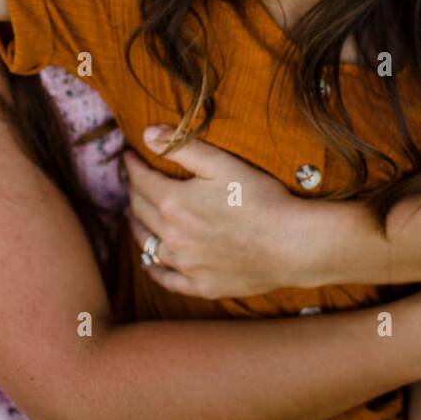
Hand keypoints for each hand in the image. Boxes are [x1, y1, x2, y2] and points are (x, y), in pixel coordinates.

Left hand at [122, 127, 310, 298]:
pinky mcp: (201, 285)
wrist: (291, 244)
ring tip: (135, 216)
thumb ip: (183, 147)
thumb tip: (147, 135)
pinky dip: (153, 269)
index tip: (128, 156)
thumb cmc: (261, 198)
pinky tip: (149, 263)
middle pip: (140, 211)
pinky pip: (167, 279)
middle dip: (133, 192)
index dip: (132, 165)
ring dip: (137, 227)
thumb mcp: (222, 163)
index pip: (141, 180)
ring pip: (147, 245)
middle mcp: (172, 236)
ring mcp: (186, 264)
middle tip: (132, 182)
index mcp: (174, 202)